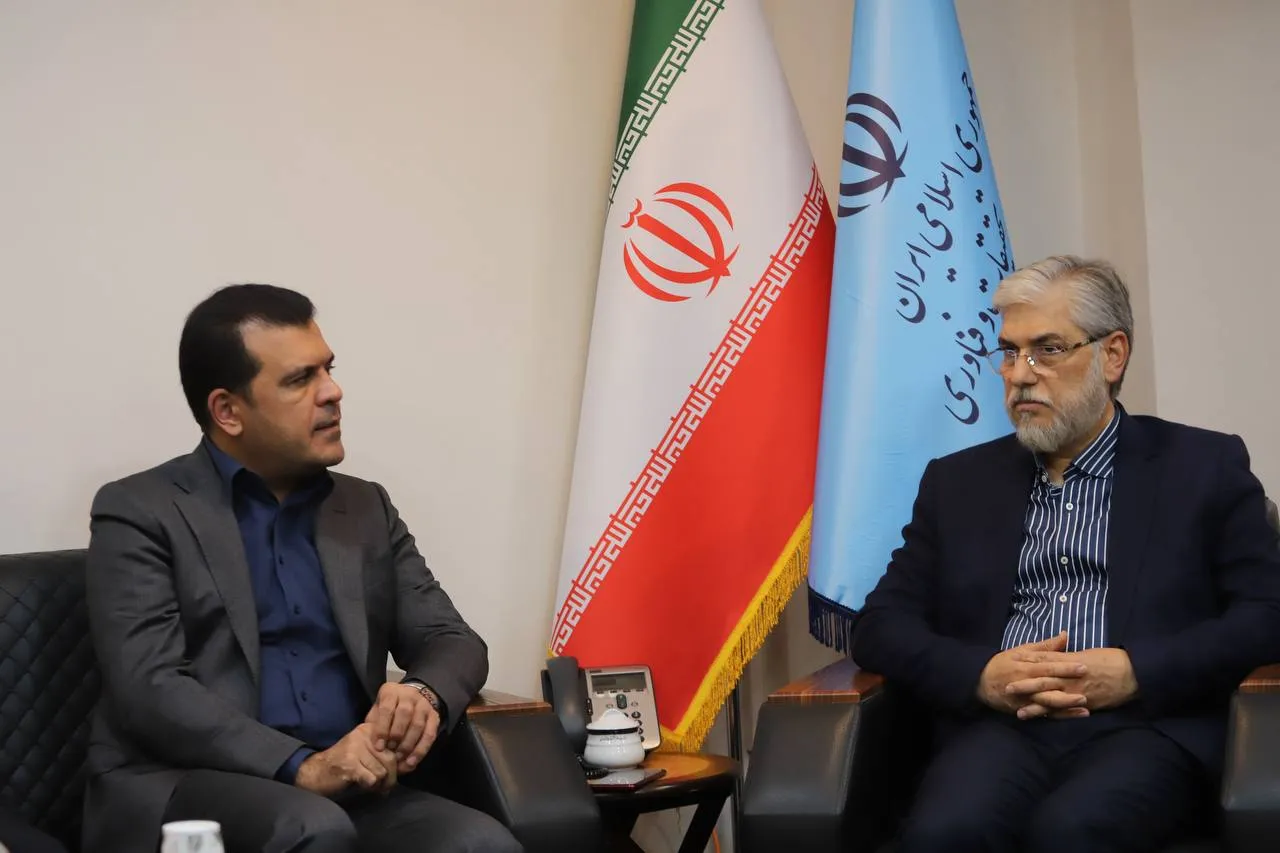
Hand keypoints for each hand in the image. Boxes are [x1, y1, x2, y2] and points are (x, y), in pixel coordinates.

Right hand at [294, 723, 397, 797]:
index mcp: (369, 729)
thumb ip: (387, 757)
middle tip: (382, 786)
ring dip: (379, 784)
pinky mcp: (349, 764)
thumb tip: (410, 766)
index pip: (396, 744)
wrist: (315, 773)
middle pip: (391, 759)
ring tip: (370, 785)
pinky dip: (370, 787)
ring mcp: (355, 748)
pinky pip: (372, 779)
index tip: (393, 772)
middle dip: (390, 777)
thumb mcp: (367, 754)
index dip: (398, 763)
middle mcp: (363, 735)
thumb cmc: (346, 765)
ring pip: (383, 771)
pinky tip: (362, 785)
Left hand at [365, 682, 440, 773]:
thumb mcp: (377, 711)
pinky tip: (411, 762)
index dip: (382, 729)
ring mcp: (424, 705)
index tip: (379, 747)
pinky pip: (430, 734)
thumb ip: (373, 724)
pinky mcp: (435, 716)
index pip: (387, 708)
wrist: (410, 698)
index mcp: (392, 691)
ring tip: (399, 759)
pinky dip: (421, 750)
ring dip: (408, 745)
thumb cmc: (388, 709)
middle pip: (405, 714)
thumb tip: (369, 746)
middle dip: (397, 736)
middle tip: (390, 752)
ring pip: (418, 725)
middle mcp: (410, 695)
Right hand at [977, 632, 1089, 717]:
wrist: (980, 683)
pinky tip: (1077, 715)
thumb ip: (1044, 646)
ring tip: (1085, 703)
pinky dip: (1062, 716)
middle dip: (1069, 686)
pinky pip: (1046, 714)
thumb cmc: (1002, 665)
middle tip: (1088, 685)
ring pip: (1048, 703)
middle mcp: (1026, 684)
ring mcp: (1026, 699)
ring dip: (1067, 704)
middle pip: (1049, 686)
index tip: (1083, 666)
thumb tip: (1064, 635)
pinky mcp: (1026, 711)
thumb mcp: (1019, 651)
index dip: (1065, 667)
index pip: (1048, 667)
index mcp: (1025, 667)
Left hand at [1009, 646, 1137, 719]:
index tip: (1011, 664)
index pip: (1045, 661)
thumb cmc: (1110, 660)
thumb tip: (1055, 654)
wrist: (1133, 673)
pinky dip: (1056, 716)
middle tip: (1006, 688)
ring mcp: (1078, 692)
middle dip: (1024, 685)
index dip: (1027, 663)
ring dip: (1036, 707)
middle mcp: (1071, 677)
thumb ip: (1068, 656)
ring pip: (1053, 700)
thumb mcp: (1087, 653)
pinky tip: (1045, 721)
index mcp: (1070, 661)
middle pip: (1044, 680)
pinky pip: (1068, 711)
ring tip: (1020, 712)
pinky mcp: (1087, 704)